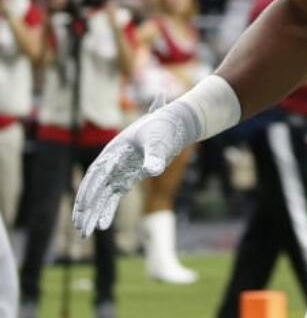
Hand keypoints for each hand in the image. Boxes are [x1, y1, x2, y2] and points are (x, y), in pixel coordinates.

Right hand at [73, 97, 198, 235]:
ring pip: (101, 195)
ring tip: (84, 233)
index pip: (97, 173)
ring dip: (92, 213)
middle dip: (85, 207)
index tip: (85, 206)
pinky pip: (112, 197)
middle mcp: (112, 163)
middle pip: (94, 187)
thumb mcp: (159, 141)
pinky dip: (107, 210)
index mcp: (115, 151)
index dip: (90, 189)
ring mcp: (118, 172)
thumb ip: (154, 155)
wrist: (174, 126)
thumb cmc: (164, 129)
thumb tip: (153, 170)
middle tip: (79, 226)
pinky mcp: (126, 178)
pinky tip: (102, 225)